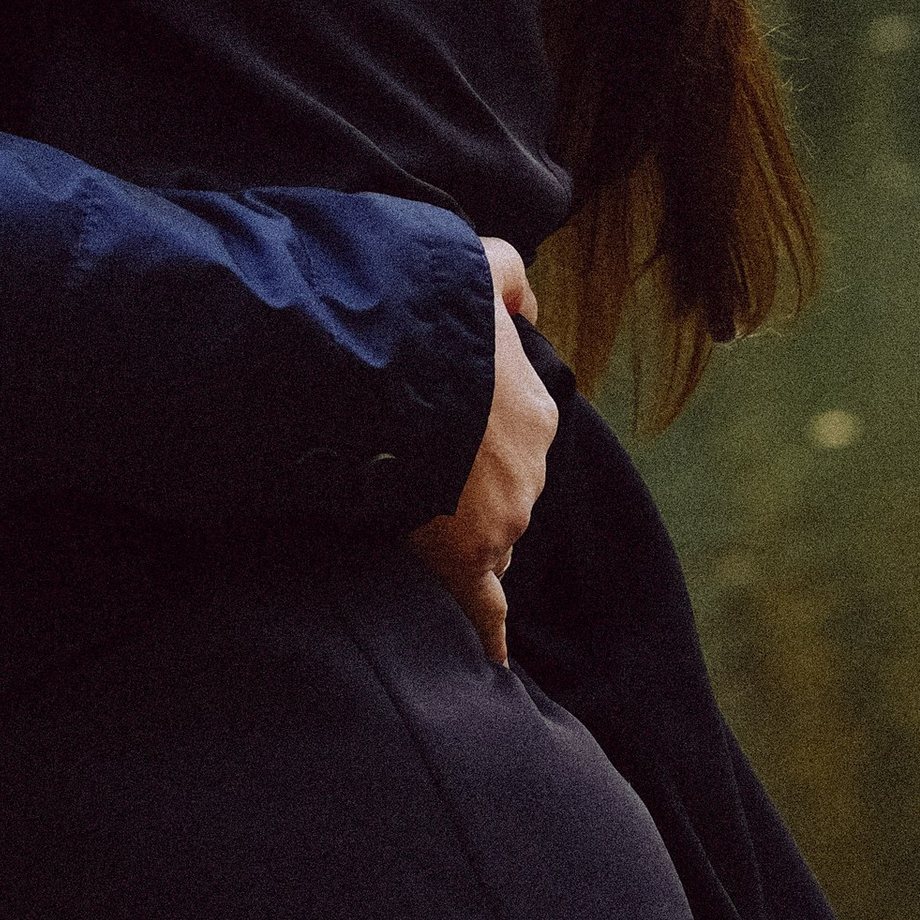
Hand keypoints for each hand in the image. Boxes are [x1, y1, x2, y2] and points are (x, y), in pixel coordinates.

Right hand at [407, 243, 555, 667]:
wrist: (387, 370)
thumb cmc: (427, 316)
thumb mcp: (478, 264)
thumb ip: (510, 276)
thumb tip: (530, 303)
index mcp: (532, 410)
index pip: (512, 439)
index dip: (472, 439)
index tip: (441, 438)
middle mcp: (529, 468)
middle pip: (499, 491)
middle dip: (464, 487)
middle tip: (413, 477)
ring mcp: (502, 518)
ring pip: (484, 536)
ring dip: (454, 533)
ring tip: (408, 526)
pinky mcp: (467, 558)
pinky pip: (483, 605)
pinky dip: (488, 630)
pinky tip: (494, 655)